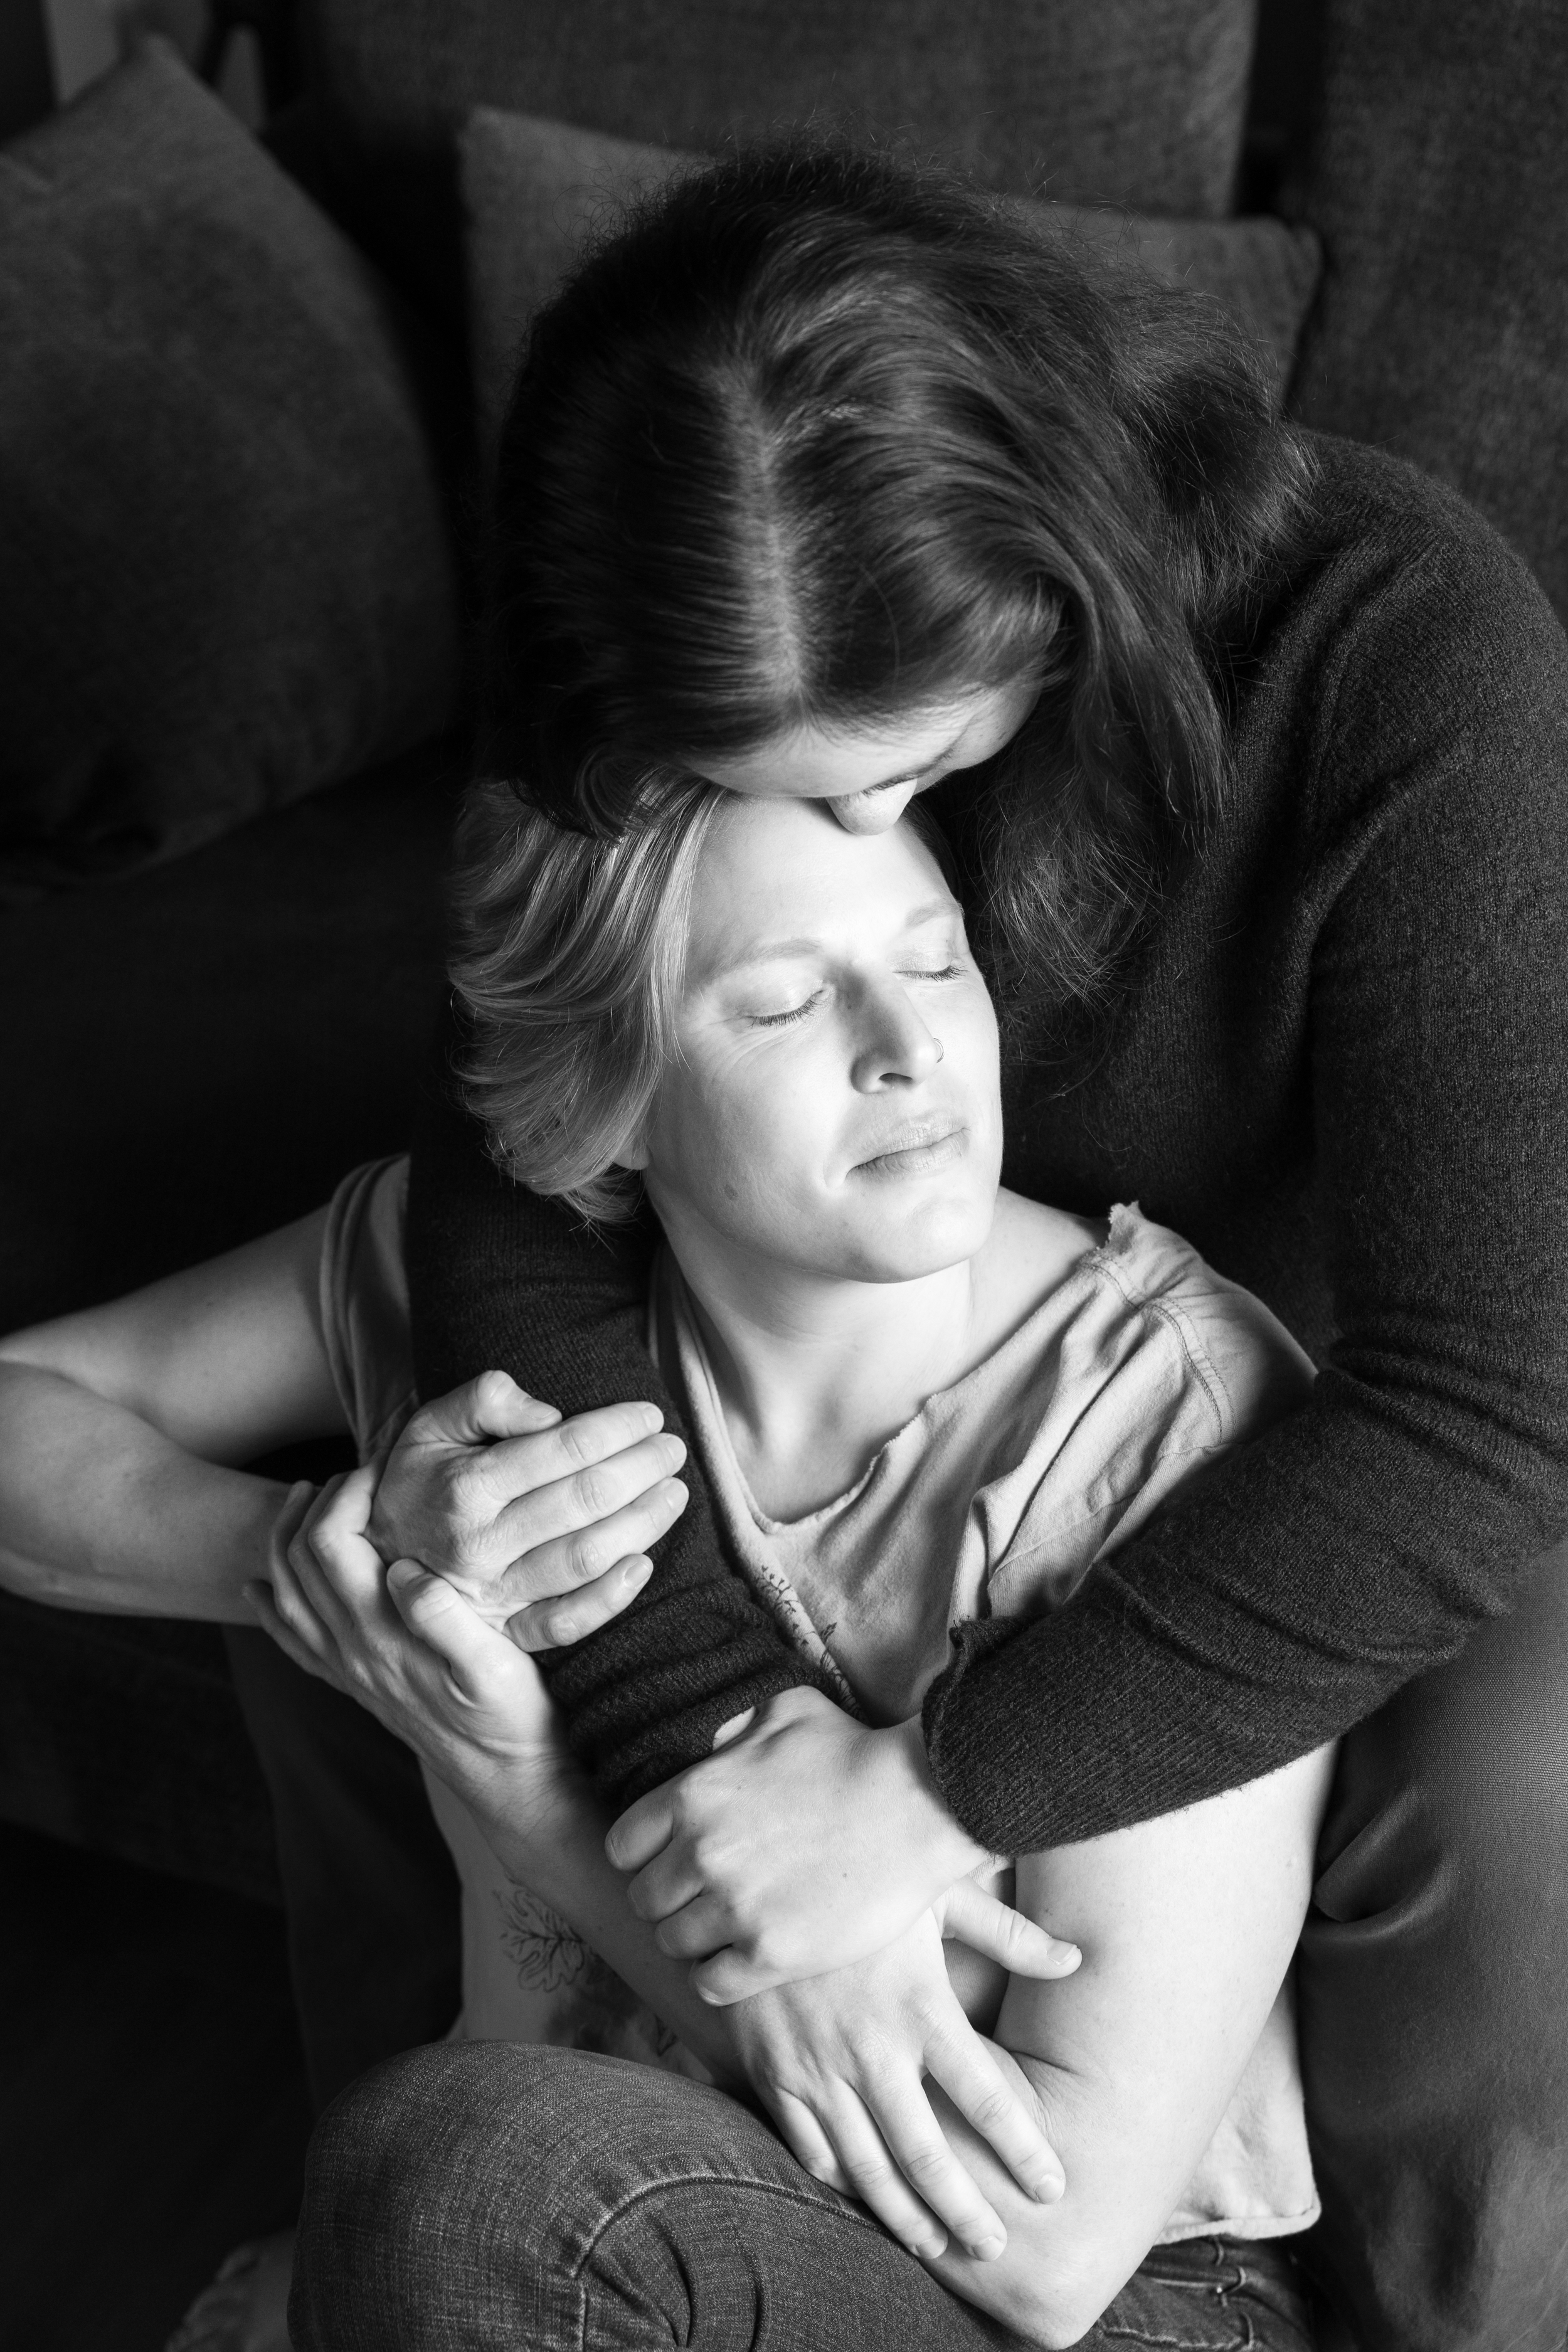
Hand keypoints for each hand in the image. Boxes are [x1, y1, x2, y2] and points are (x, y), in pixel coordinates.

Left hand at [248, 1471, 573, 1828]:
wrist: (508, 1781)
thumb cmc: (512, 1718)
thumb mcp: (494, 1663)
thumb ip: (444, 1615)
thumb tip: (400, 1569)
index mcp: (382, 1634)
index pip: (333, 1543)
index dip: (346, 1494)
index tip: (381, 1468)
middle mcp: (352, 1651)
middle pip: (299, 1560)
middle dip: (315, 1503)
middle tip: (352, 1472)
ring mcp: (348, 1671)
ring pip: (286, 1595)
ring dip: (285, 1541)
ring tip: (304, 1499)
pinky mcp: (354, 1686)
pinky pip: (291, 1644)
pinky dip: (269, 1610)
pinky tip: (260, 1592)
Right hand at [366, 1371, 689, 1649]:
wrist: (379, 1552)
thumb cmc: (423, 1477)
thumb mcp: (432, 1424)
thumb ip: (484, 1400)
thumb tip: (550, 1415)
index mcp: (465, 1487)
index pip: (560, 1450)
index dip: (615, 1428)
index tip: (649, 1415)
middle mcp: (479, 1545)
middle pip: (583, 1502)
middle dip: (641, 1469)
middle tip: (673, 1449)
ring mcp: (494, 1594)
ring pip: (585, 1559)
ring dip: (643, 1523)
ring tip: (673, 1492)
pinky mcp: (506, 1631)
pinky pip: (566, 1624)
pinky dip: (611, 1597)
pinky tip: (644, 1563)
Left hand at [607, 1686, 995, 1999]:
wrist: (921, 1804)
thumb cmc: (856, 1753)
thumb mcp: (783, 1712)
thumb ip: (732, 1728)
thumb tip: (709, 1738)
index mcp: (693, 1796)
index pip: (623, 1847)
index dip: (644, 1857)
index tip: (671, 1860)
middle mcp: (702, 1854)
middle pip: (645, 1901)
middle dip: (670, 1900)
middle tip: (704, 1899)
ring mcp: (735, 1908)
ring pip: (674, 1944)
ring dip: (696, 1939)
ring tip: (729, 1929)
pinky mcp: (771, 1954)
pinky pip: (711, 1985)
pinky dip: (720, 1977)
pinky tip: (746, 1959)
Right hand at [729, 1904, 1070, 2263]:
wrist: (753, 1879)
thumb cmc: (861, 1882)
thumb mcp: (936, 1892)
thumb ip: (1008, 1932)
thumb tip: (1077, 1959)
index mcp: (922, 2007)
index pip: (987, 2098)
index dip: (1024, 2151)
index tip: (1054, 2189)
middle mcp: (872, 2049)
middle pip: (928, 2155)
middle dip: (967, 2211)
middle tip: (997, 2248)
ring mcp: (818, 2068)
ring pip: (868, 2168)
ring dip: (905, 2217)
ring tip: (938, 2248)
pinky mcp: (774, 2074)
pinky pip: (810, 2149)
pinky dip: (842, 2186)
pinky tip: (865, 2204)